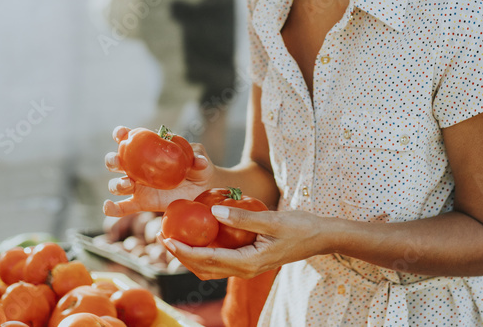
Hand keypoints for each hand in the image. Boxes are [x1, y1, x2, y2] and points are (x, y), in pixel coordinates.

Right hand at [104, 126, 215, 216]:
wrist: (202, 188)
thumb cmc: (197, 167)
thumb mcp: (199, 158)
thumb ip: (197, 157)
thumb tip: (199, 161)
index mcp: (147, 150)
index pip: (129, 139)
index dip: (121, 134)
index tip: (121, 134)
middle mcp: (137, 167)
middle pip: (116, 162)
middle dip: (112, 160)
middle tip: (120, 162)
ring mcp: (138, 186)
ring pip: (116, 185)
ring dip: (116, 184)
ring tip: (128, 185)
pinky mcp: (141, 203)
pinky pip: (123, 207)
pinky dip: (112, 209)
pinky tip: (108, 207)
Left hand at [159, 205, 327, 279]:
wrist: (319, 238)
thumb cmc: (300, 227)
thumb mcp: (272, 220)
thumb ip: (243, 218)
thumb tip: (214, 213)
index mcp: (249, 263)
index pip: (209, 259)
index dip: (185, 250)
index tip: (167, 238)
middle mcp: (246, 270)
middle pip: (205, 268)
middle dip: (181, 254)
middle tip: (162, 236)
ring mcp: (247, 268)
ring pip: (211, 268)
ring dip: (190, 256)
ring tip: (173, 238)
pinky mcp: (249, 261)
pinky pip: (220, 262)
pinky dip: (204, 253)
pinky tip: (197, 238)